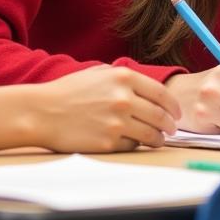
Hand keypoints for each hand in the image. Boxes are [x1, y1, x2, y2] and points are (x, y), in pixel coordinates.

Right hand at [33, 66, 181, 152]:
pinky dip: (135, 145)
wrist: (43, 111)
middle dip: (170, 125)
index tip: (176, 113)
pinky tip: (132, 142)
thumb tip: (149, 91)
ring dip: (159, 139)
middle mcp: (124, 99)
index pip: (162, 94)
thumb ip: (125, 79)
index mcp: (123, 77)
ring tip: (158, 139)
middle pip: (160, 116)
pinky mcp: (108, 142)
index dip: (173, 106)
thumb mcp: (99, 73)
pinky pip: (132, 146)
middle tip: (171, 129)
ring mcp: (117, 122)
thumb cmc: (69, 92)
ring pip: (151, 135)